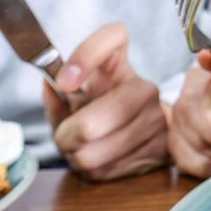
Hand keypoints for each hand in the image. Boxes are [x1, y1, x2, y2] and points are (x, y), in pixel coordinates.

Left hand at [42, 22, 168, 181]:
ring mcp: (156, 119)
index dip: (85, 57)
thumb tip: (51, 85)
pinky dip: (95, 170)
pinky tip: (105, 158)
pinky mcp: (160, 150)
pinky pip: (106, 171)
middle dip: (65, 137)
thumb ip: (58, 94)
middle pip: (88, 125)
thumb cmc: (102, 112)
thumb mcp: (75, 100)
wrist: (151, 135)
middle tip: (68, 136)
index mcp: (119, 65)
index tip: (64, 82)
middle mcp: (144, 88)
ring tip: (87, 147)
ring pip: (91, 155)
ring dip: (78, 157)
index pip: (111, 39)